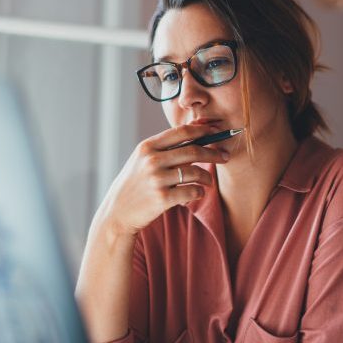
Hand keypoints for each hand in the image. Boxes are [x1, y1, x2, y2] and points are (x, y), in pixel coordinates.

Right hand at [93, 124, 229, 236]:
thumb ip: (164, 148)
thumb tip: (196, 134)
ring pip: (196, 172)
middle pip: (193, 151)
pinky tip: (197, 193)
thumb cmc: (135, 184)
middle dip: (213, 153)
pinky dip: (199, 192)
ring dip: (207, 177)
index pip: (181, 132)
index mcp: (147, 146)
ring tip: (208, 181)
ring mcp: (157, 179)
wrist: (118, 212)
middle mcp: (152, 160)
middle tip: (225, 156)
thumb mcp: (142, 160)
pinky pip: (192, 192)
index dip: (203, 130)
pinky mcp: (162, 198)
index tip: (217, 131)